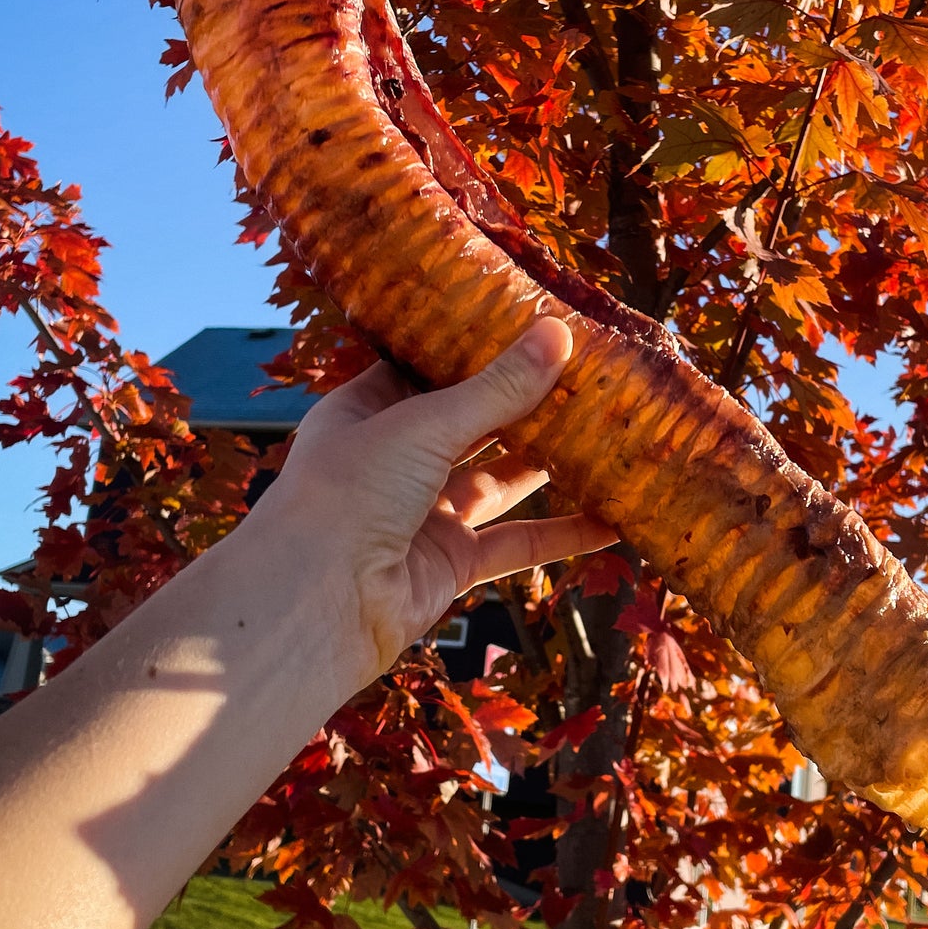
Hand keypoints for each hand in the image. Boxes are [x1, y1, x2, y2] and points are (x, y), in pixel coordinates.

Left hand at [253, 317, 615, 687]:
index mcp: (368, 410)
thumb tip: (559, 334)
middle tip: (589, 374)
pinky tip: (612, 520)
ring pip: (501, 480)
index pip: (428, 368)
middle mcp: (396, 459)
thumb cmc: (349, 492)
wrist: (314, 604)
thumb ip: (497, 389)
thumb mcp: (425, 425)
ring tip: (611, 432)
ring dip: (552, 462)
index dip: (478, 348)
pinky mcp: (452, 563)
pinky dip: (562, 534)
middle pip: (473, 423)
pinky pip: (516, 542)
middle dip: (527, 403)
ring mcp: (425, 512)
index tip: (533, 324)